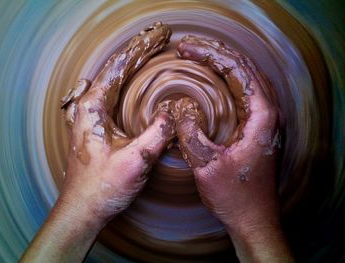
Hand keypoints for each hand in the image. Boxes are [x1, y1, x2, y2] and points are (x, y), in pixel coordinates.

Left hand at [21, 22, 172, 261]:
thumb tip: (176, 111)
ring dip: (134, 62)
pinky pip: (116, 94)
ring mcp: (93, 115)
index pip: (119, 66)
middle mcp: (89, 106)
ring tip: (152, 48)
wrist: (85, 208)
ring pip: (116, 79)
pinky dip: (129, 80)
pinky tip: (137, 78)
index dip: (142, 48)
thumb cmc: (103, 186)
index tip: (160, 35)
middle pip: (117, 68)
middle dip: (140, 49)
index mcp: (93, 107)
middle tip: (160, 36)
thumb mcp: (135, 160)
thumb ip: (157, 132)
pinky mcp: (99, 125)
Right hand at [175, 36, 292, 261]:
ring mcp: (265, 120)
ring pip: (245, 77)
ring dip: (221, 63)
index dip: (209, 54)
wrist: (253, 218)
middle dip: (214, 53)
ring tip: (197, 55)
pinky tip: (212, 79)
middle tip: (188, 48)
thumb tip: (180, 109)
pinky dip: (226, 80)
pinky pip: (244, 93)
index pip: (237, 69)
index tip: (186, 50)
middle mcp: (268, 113)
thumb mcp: (206, 165)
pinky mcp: (257, 127)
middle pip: (243, 68)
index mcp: (261, 116)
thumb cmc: (235, 196)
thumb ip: (191, 133)